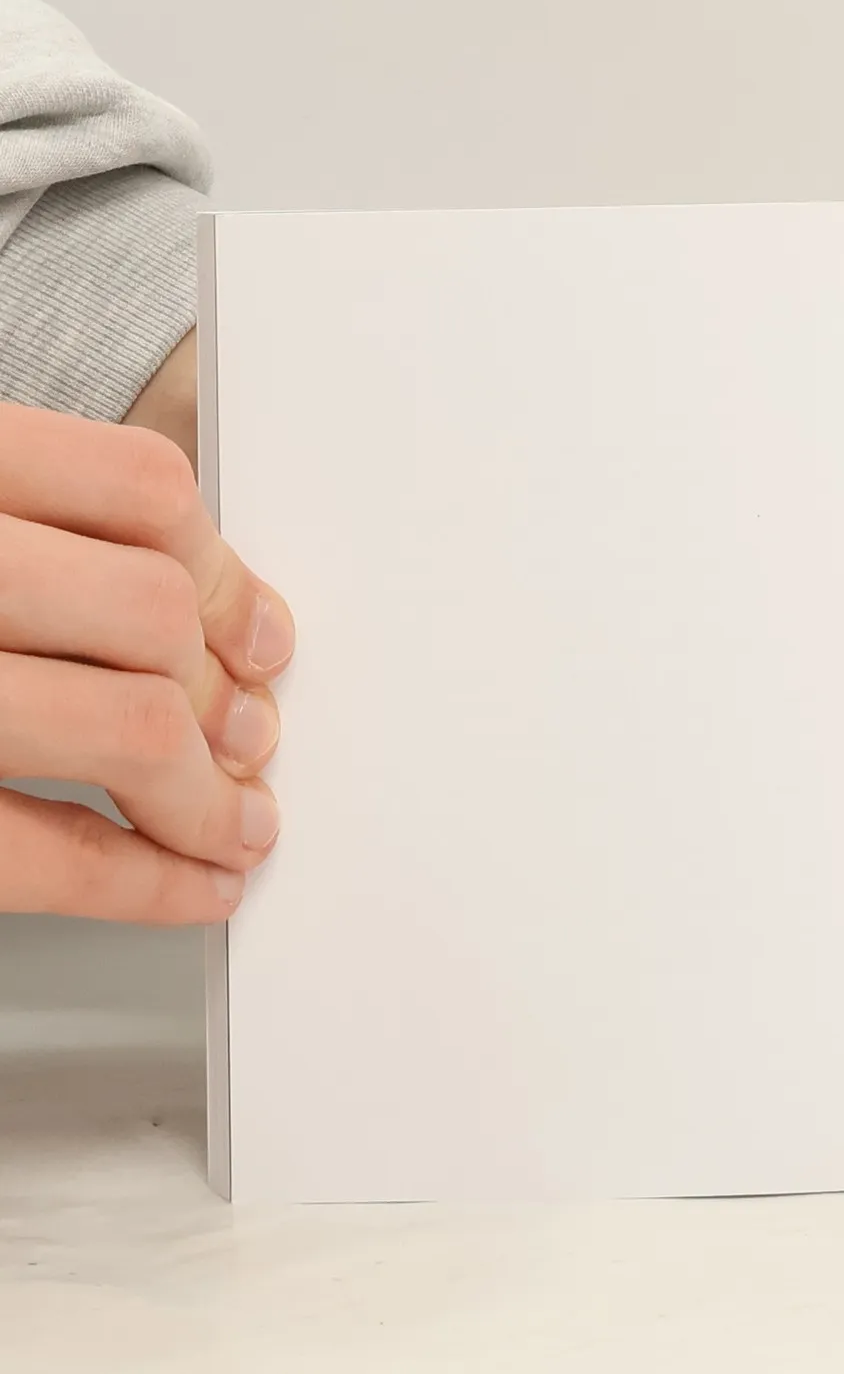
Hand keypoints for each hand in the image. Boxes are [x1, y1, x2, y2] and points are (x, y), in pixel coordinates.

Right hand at [0, 398, 293, 922]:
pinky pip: (45, 855)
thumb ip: (48, 530)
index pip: (140, 487)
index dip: (227, 574)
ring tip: (235, 823)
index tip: (269, 641)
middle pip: (155, 611)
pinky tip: (189, 886)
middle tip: (258, 744)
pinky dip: (145, 883)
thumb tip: (219, 612)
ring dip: (209, 795)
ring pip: (132, 726)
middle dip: (226, 695)